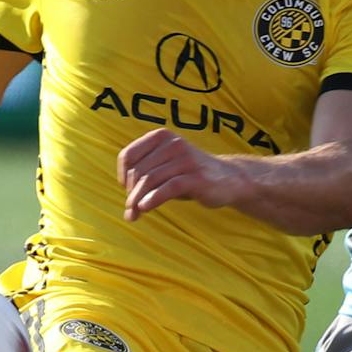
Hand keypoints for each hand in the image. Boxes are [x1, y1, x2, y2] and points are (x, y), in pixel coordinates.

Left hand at [118, 128, 240, 221]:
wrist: (229, 178)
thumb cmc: (191, 174)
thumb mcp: (166, 170)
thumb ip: (147, 180)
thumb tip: (129, 208)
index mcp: (162, 137)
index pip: (129, 155)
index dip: (123, 176)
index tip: (127, 190)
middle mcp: (173, 144)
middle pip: (139, 171)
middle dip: (131, 193)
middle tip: (131, 209)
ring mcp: (186, 159)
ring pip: (150, 180)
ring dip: (138, 200)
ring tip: (134, 214)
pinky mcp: (197, 177)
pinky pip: (168, 187)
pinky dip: (153, 199)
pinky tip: (145, 208)